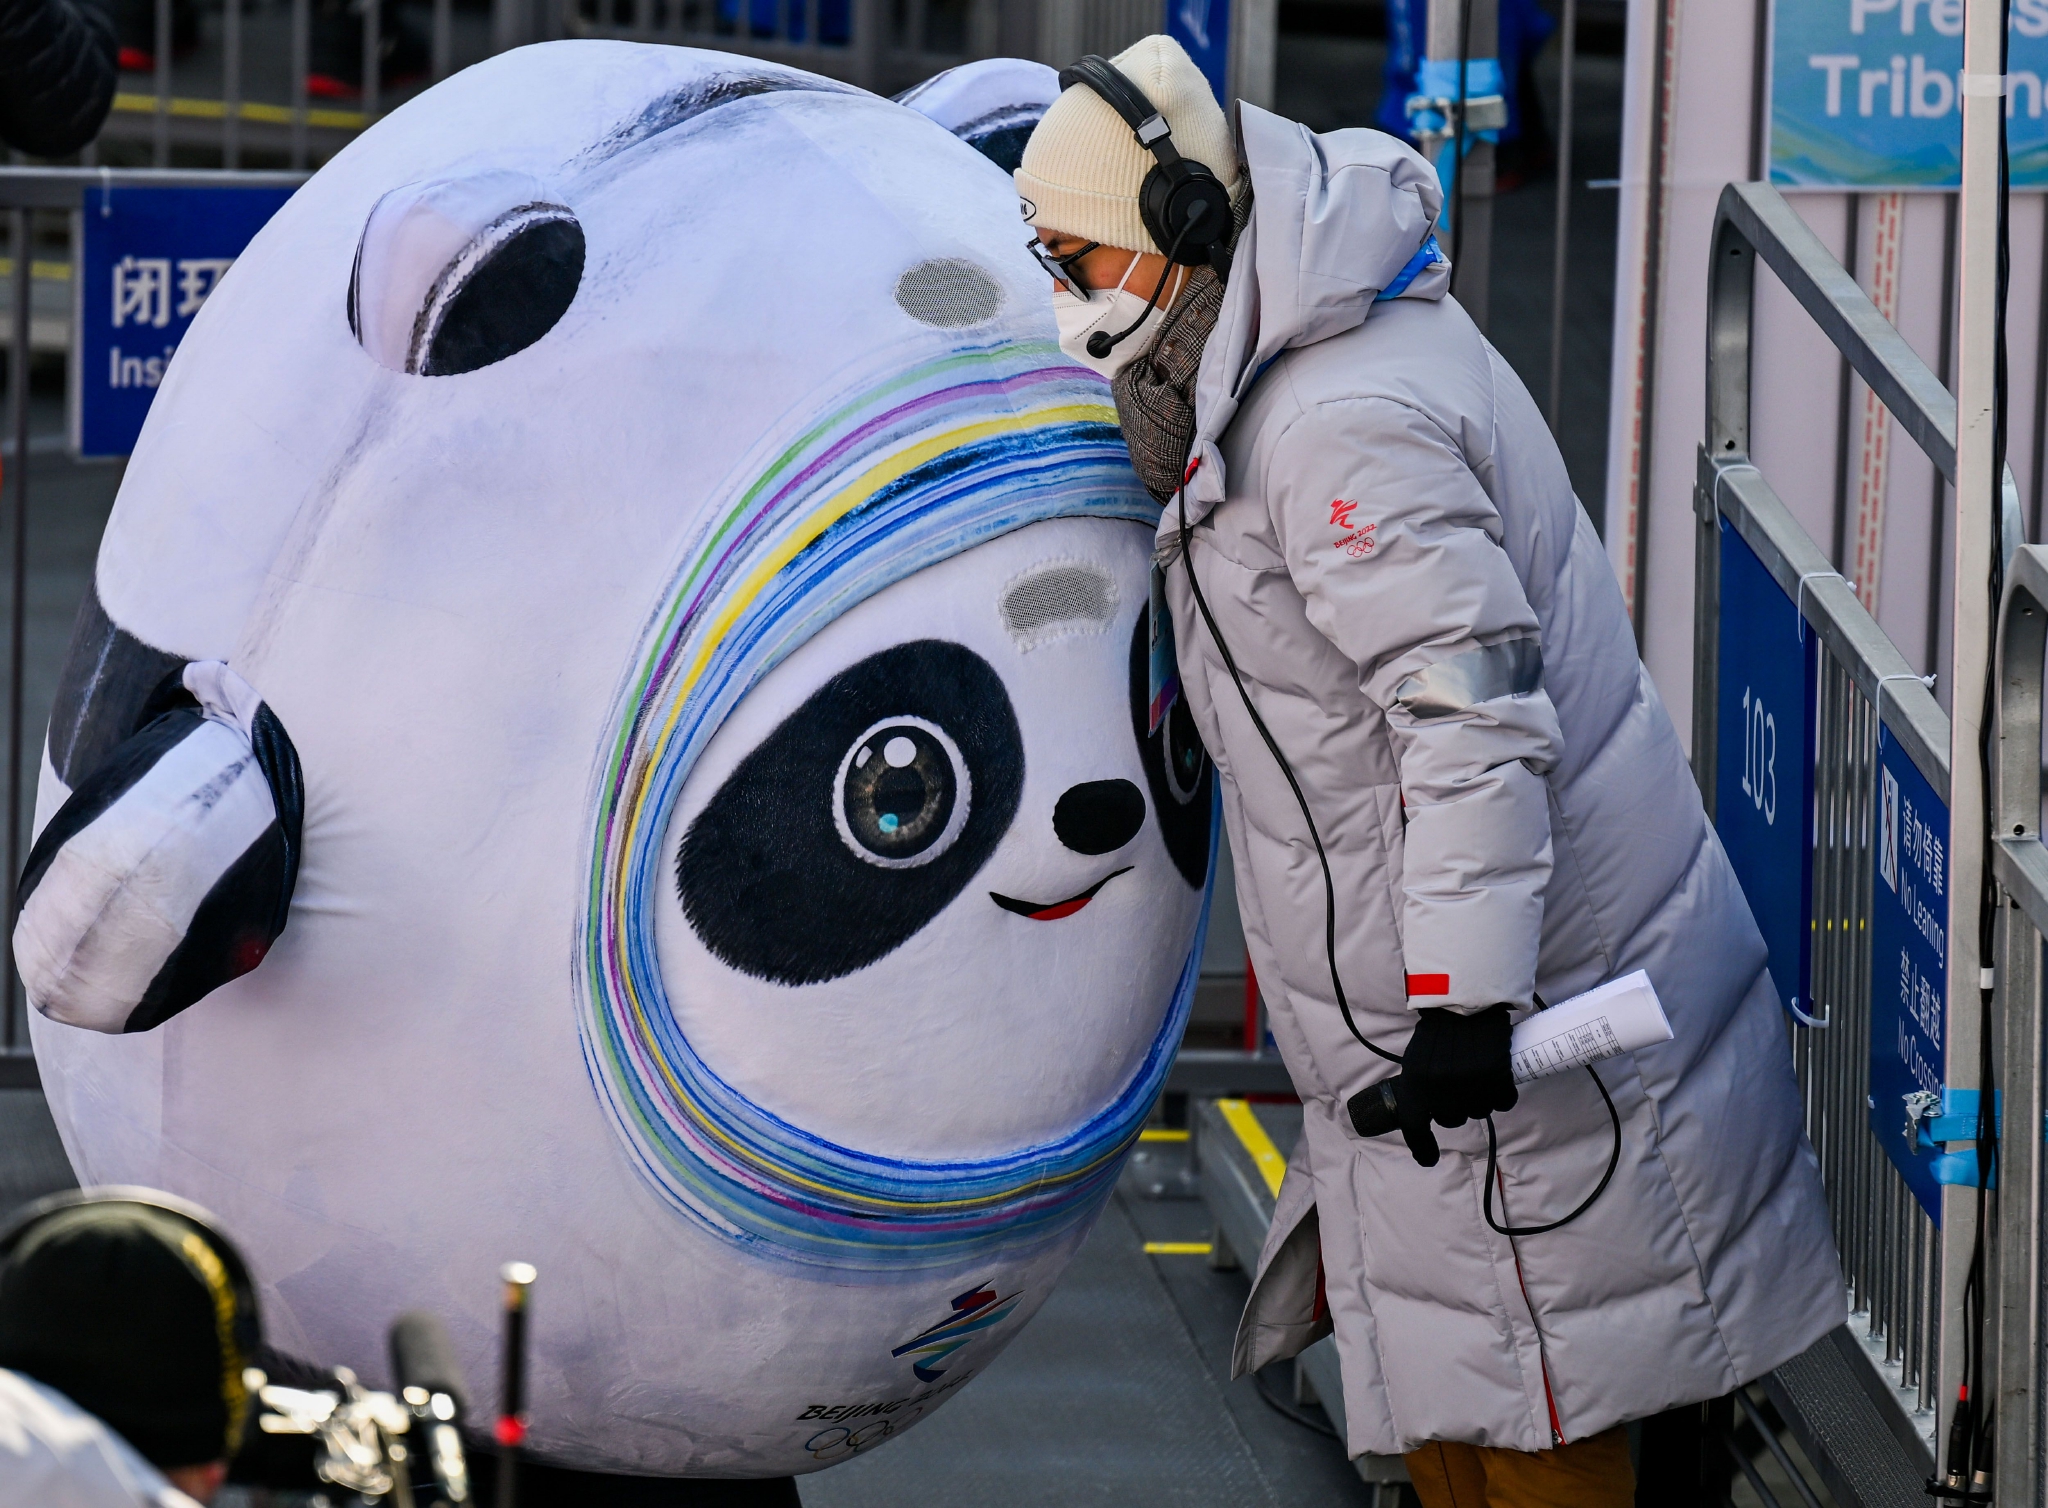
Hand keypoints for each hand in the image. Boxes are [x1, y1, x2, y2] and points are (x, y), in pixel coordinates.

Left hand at [1395, 1004, 1517, 1166]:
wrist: (1463, 1002)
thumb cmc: (1436, 1031)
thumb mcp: (1415, 1060)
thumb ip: (1419, 1088)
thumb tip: (1426, 1114)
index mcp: (1416, 1084)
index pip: (1415, 1126)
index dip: (1421, 1147)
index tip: (1429, 1158)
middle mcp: (1441, 1090)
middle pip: (1452, 1120)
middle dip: (1454, 1108)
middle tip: (1457, 1087)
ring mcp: (1470, 1086)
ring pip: (1479, 1111)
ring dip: (1478, 1100)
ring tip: (1475, 1076)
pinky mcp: (1496, 1077)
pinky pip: (1503, 1101)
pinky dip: (1502, 1094)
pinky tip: (1497, 1079)